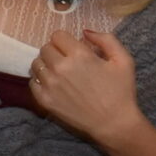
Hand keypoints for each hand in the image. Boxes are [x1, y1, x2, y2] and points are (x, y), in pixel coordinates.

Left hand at [31, 28, 139, 143]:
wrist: (113, 123)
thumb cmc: (121, 91)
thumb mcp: (123, 60)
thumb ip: (106, 39)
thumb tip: (84, 31)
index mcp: (79, 55)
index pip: (57, 35)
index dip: (66, 40)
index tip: (73, 48)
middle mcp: (60, 67)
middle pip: (45, 48)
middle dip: (56, 51)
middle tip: (67, 60)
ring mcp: (49, 84)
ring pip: (36, 64)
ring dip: (46, 64)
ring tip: (60, 72)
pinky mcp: (44, 99)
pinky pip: (31, 81)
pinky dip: (40, 80)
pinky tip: (54, 84)